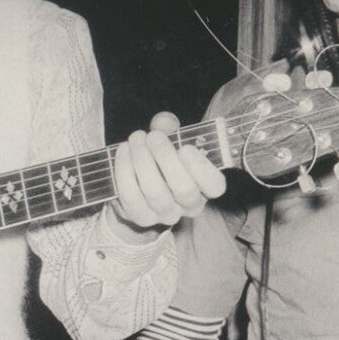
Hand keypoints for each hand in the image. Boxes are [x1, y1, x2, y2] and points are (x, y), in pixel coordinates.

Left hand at [110, 111, 225, 233]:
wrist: (136, 187)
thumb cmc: (159, 159)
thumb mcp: (168, 140)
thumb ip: (168, 127)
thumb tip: (164, 122)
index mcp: (204, 186)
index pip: (215, 186)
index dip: (202, 168)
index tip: (185, 148)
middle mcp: (188, 205)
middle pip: (184, 189)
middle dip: (166, 157)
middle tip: (153, 136)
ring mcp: (165, 214)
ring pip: (155, 192)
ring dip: (142, 160)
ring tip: (136, 139)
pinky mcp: (140, 217)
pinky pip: (131, 196)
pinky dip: (125, 170)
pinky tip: (123, 151)